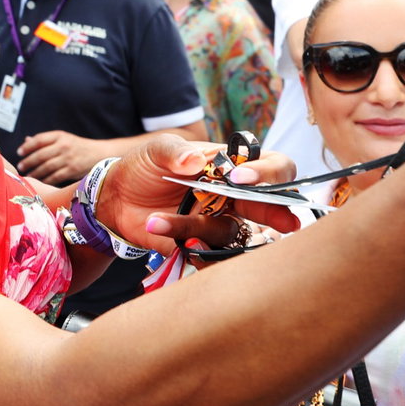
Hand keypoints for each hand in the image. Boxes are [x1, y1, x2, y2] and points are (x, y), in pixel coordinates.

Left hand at [16, 130, 103, 183]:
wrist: (99, 154)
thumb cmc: (77, 146)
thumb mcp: (63, 139)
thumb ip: (45, 140)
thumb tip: (26, 141)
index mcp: (60, 136)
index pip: (39, 139)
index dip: (27, 146)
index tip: (19, 152)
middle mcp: (64, 146)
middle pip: (40, 155)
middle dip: (28, 162)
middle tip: (20, 167)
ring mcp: (68, 158)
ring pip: (46, 167)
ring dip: (34, 172)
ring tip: (28, 175)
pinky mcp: (72, 170)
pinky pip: (55, 177)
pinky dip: (45, 180)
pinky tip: (39, 181)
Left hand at [93, 136, 298, 251]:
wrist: (116, 197)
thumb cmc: (144, 166)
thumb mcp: (155, 150)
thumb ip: (174, 152)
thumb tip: (194, 160)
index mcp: (231, 166)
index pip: (273, 166)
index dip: (269, 173)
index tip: (240, 178)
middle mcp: (234, 196)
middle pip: (271, 206)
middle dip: (278, 214)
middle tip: (287, 224)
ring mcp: (220, 222)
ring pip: (232, 233)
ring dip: (198, 228)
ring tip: (156, 219)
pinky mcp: (202, 245)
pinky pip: (211, 255)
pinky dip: (193, 252)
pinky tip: (163, 234)